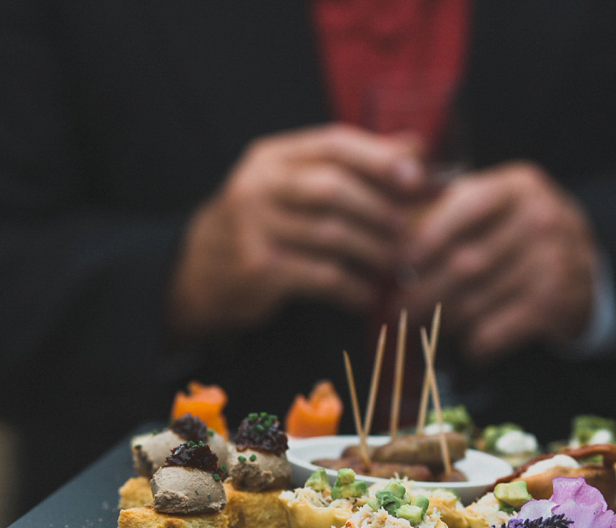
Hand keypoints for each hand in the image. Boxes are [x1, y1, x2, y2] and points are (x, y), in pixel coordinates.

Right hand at [169, 124, 424, 335]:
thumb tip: (416, 146)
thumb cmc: (263, 224)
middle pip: (334, 188)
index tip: (417, 178)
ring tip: (393, 264)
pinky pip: (321, 276)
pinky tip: (366, 295)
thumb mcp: (295, 184)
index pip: (333, 144)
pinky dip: (352, 288)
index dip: (380, 158)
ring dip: (373, 252)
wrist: (198, 272)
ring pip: (332, 235)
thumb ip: (352, 164)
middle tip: (408, 231)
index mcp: (272, 157)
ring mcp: (254, 228)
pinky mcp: (258, 269)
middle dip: (380, 210)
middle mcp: (258, 186)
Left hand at [397, 162, 597, 362]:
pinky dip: (474, 344)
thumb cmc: (516, 234)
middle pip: (466, 262)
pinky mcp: (557, 302)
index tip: (397, 264)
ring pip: (476, 301)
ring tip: (424, 329)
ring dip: (442, 321)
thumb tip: (386, 237)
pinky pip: (497, 330)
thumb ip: (443, 209)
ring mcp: (554, 261)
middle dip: (423, 292)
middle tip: (397, 312)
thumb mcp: (492, 206)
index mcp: (518, 186)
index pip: (465, 207)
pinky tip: (466, 346)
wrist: (584, 265)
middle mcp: (542, 218)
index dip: (426, 238)